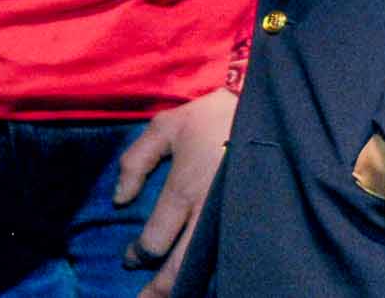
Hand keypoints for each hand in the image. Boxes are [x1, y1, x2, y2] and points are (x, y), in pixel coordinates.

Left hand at [113, 88, 236, 297]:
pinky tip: (207, 276)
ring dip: (186, 285)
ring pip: (207, 266)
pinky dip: (216, 269)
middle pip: (180, 267)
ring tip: (172, 295)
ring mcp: (233, 217)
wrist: (265, 105)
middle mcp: (207, 212)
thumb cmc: (213, 115)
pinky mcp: (253, 215)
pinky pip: (231, 251)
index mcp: (183, 190)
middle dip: (159, 290)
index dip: (137, 255)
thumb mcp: (166, 126)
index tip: (130, 258)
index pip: (153, 242)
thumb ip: (136, 161)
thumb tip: (119, 199)